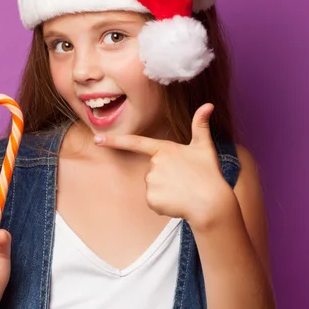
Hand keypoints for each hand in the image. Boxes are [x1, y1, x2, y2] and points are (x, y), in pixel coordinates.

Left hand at [94, 104, 235, 227]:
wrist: (212, 204)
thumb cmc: (209, 175)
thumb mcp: (205, 147)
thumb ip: (201, 125)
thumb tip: (209, 104)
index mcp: (164, 150)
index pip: (135, 143)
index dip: (114, 140)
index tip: (96, 139)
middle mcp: (154, 164)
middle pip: (151, 170)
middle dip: (165, 176)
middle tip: (183, 180)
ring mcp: (151, 182)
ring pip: (152, 186)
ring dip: (165, 190)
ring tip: (182, 192)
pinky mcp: (151, 199)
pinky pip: (153, 201)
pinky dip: (163, 204)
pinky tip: (177, 202)